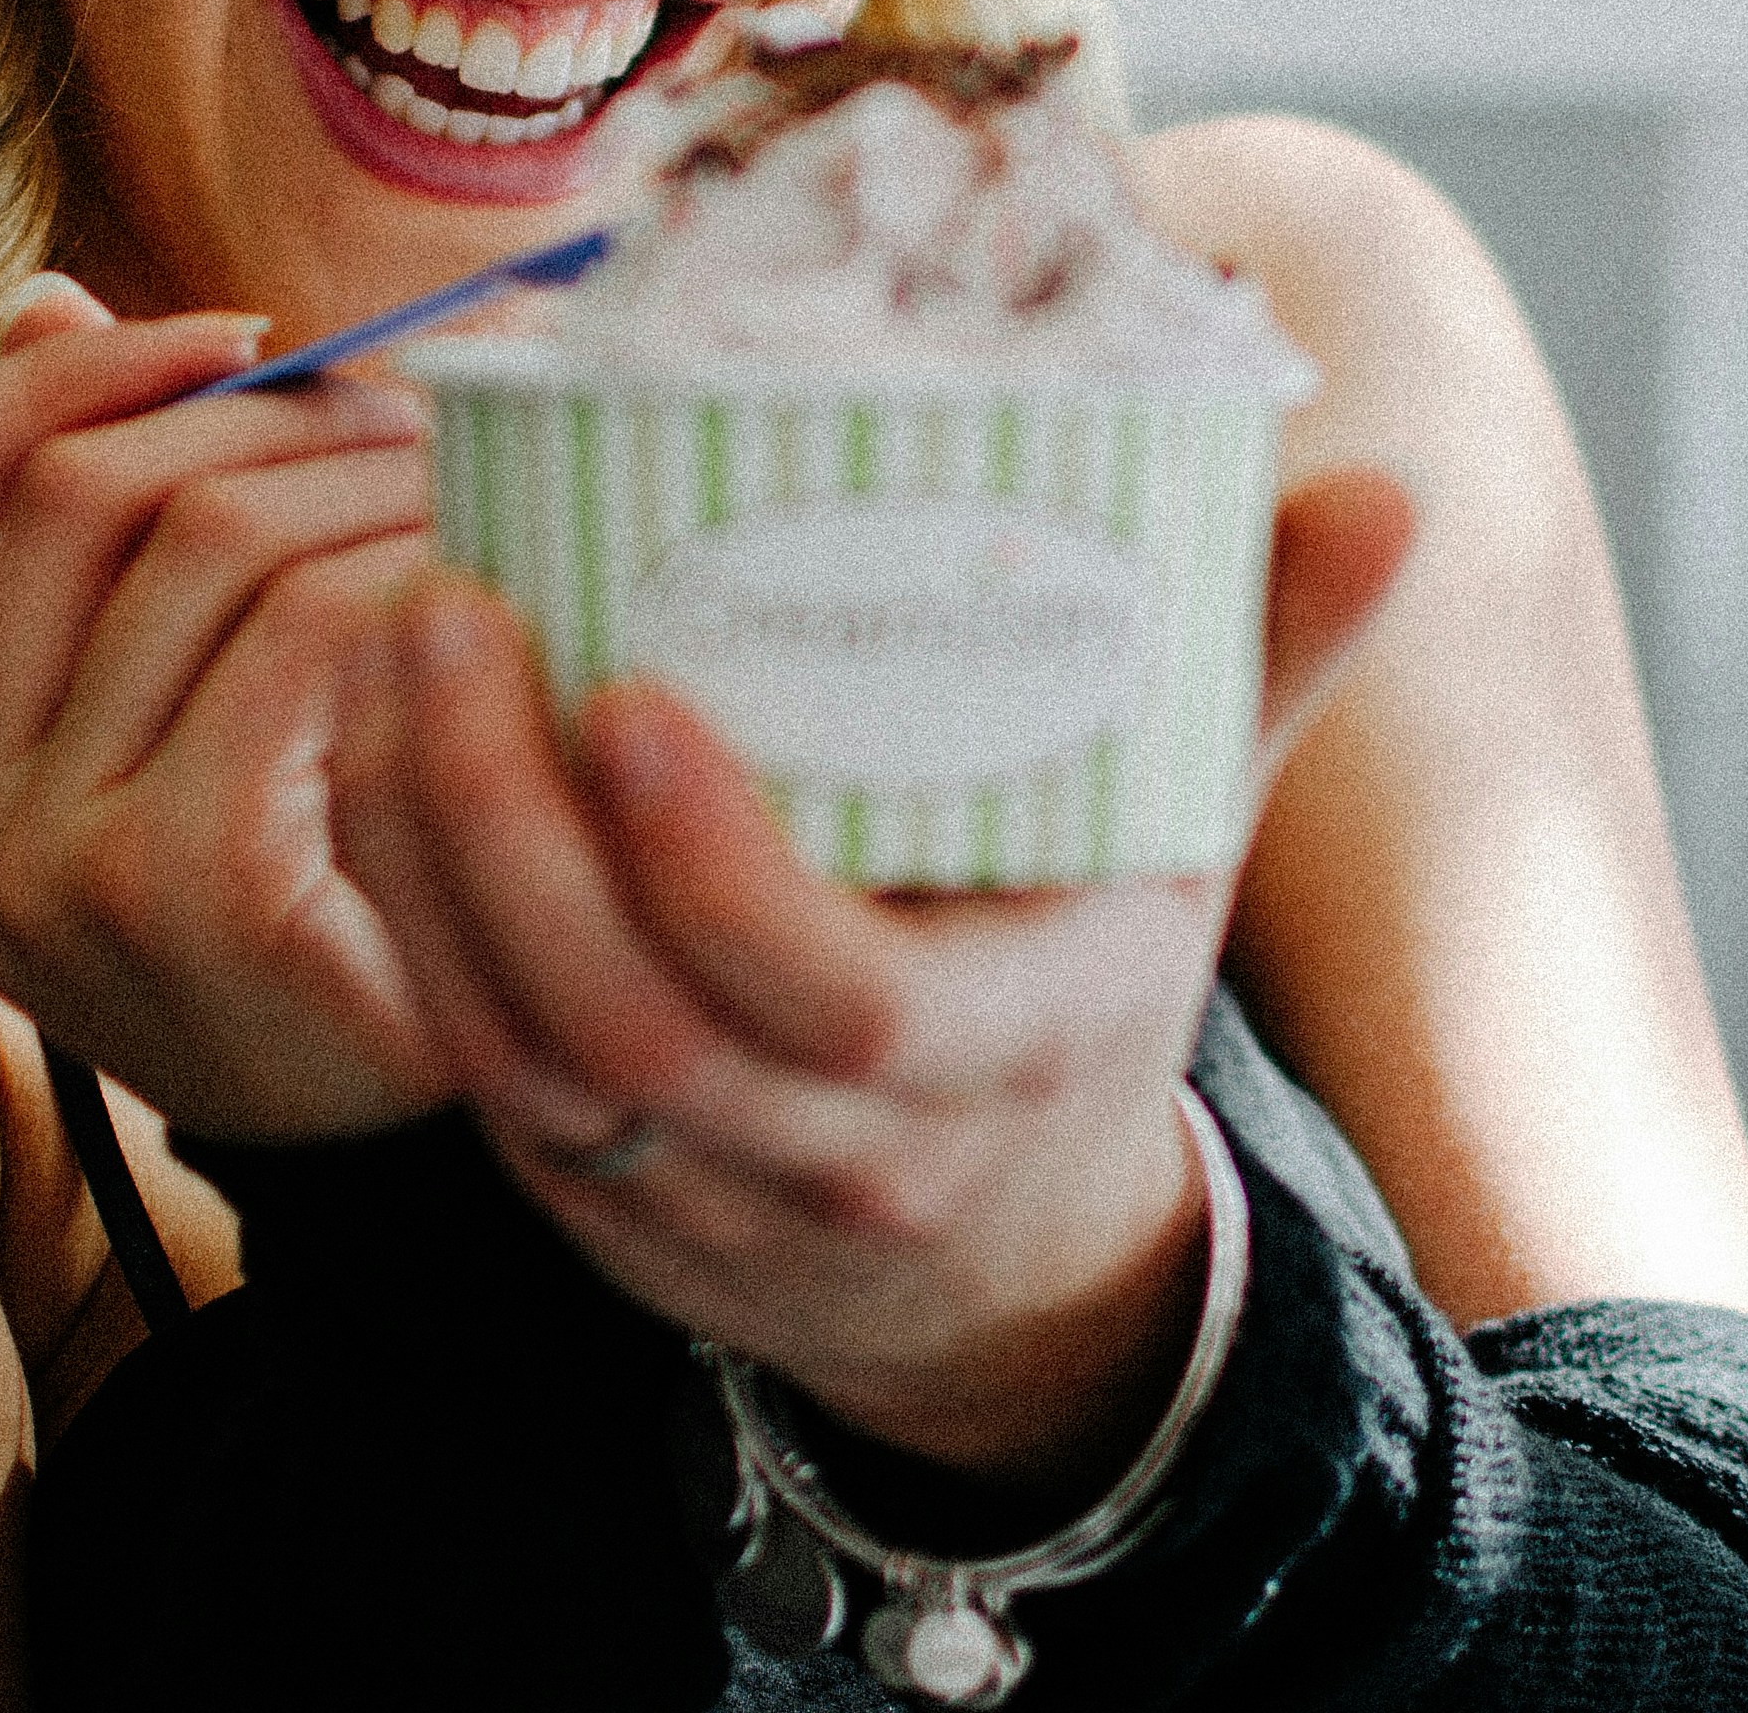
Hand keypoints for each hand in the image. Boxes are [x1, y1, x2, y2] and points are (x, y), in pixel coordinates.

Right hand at [0, 274, 451, 1140]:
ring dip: (365, 476)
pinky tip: (486, 582)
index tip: (230, 338)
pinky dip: (408, 570)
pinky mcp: (191, 887)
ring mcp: (56, 870)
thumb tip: (41, 302)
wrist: (415, 1154)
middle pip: (79, 490)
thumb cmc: (317, 912)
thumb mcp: (181, 728)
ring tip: (474, 482)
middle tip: (412, 409)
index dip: (55, 377)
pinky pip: (302, 631)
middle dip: (263, 413)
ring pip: (205, 540)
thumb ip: (103, 548)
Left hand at [328, 465, 1418, 1484]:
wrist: (1010, 1257)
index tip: (634, 690)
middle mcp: (849, 1154)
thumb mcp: (1191, 833)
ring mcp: (700, 1195)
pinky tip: (363, 746)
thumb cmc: (1085, 975)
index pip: (846, 1003)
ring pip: (517, 1055)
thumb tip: (1385, 490)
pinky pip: (461, 1067)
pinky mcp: (586, 1199)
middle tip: (451, 609)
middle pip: (634, 1030)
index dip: (720, 870)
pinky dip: (398, 909)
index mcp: (1012, 1052)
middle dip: (509, 827)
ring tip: (388, 641)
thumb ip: (1265, 656)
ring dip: (422, 852)